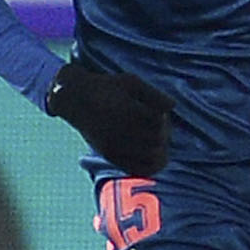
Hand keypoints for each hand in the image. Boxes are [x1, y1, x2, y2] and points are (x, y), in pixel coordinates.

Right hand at [45, 60, 173, 176]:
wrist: (76, 99)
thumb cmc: (106, 87)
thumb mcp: (130, 81)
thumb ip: (153, 93)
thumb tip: (173, 106)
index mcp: (126, 110)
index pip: (158, 121)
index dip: (164, 118)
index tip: (159, 113)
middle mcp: (119, 130)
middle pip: (156, 139)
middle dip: (163, 133)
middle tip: (159, 127)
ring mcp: (114, 145)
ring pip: (150, 156)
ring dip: (160, 149)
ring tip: (156, 141)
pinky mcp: (110, 155)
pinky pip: (136, 168)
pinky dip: (150, 165)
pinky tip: (153, 156)